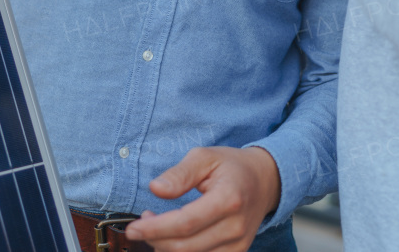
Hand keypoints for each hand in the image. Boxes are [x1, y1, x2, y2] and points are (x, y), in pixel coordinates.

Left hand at [124, 146, 280, 251]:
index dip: (155, 228)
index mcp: (228, 199)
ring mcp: (238, 244)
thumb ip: (179, 174)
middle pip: (186, 246)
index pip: (185, 223)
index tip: (133, 227)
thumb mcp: (204, 157)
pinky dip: (182, 251)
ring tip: (156, 227)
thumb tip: (155, 189)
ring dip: (166, 247)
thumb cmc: (232, 167)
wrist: (265, 181)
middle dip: (155, 239)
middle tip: (140, 224)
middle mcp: (235, 227)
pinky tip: (172, 237)